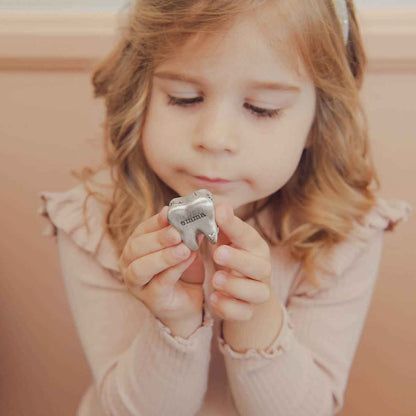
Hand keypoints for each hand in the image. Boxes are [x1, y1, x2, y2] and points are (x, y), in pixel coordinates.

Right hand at [119, 205, 203, 322]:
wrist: (190, 301)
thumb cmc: (184, 270)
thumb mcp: (183, 247)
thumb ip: (183, 233)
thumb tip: (191, 215)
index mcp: (136, 247)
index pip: (141, 230)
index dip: (155, 221)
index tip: (169, 213)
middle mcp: (129, 264)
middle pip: (136, 248)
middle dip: (158, 238)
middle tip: (178, 233)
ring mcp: (137, 284)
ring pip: (141, 268)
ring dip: (163, 256)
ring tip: (184, 248)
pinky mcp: (152, 300)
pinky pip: (160, 284)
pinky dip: (174, 270)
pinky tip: (188, 260)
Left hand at [209, 201, 272, 320]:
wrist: (243, 293)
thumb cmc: (231, 258)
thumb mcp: (224, 240)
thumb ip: (220, 224)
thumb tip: (215, 202)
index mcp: (254, 248)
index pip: (248, 236)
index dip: (234, 226)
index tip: (218, 213)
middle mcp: (261, 269)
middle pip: (259, 266)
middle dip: (239, 260)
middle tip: (218, 254)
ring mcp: (257, 292)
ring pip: (256, 292)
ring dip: (235, 286)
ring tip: (215, 279)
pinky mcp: (248, 311)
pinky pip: (243, 313)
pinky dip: (229, 308)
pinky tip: (214, 299)